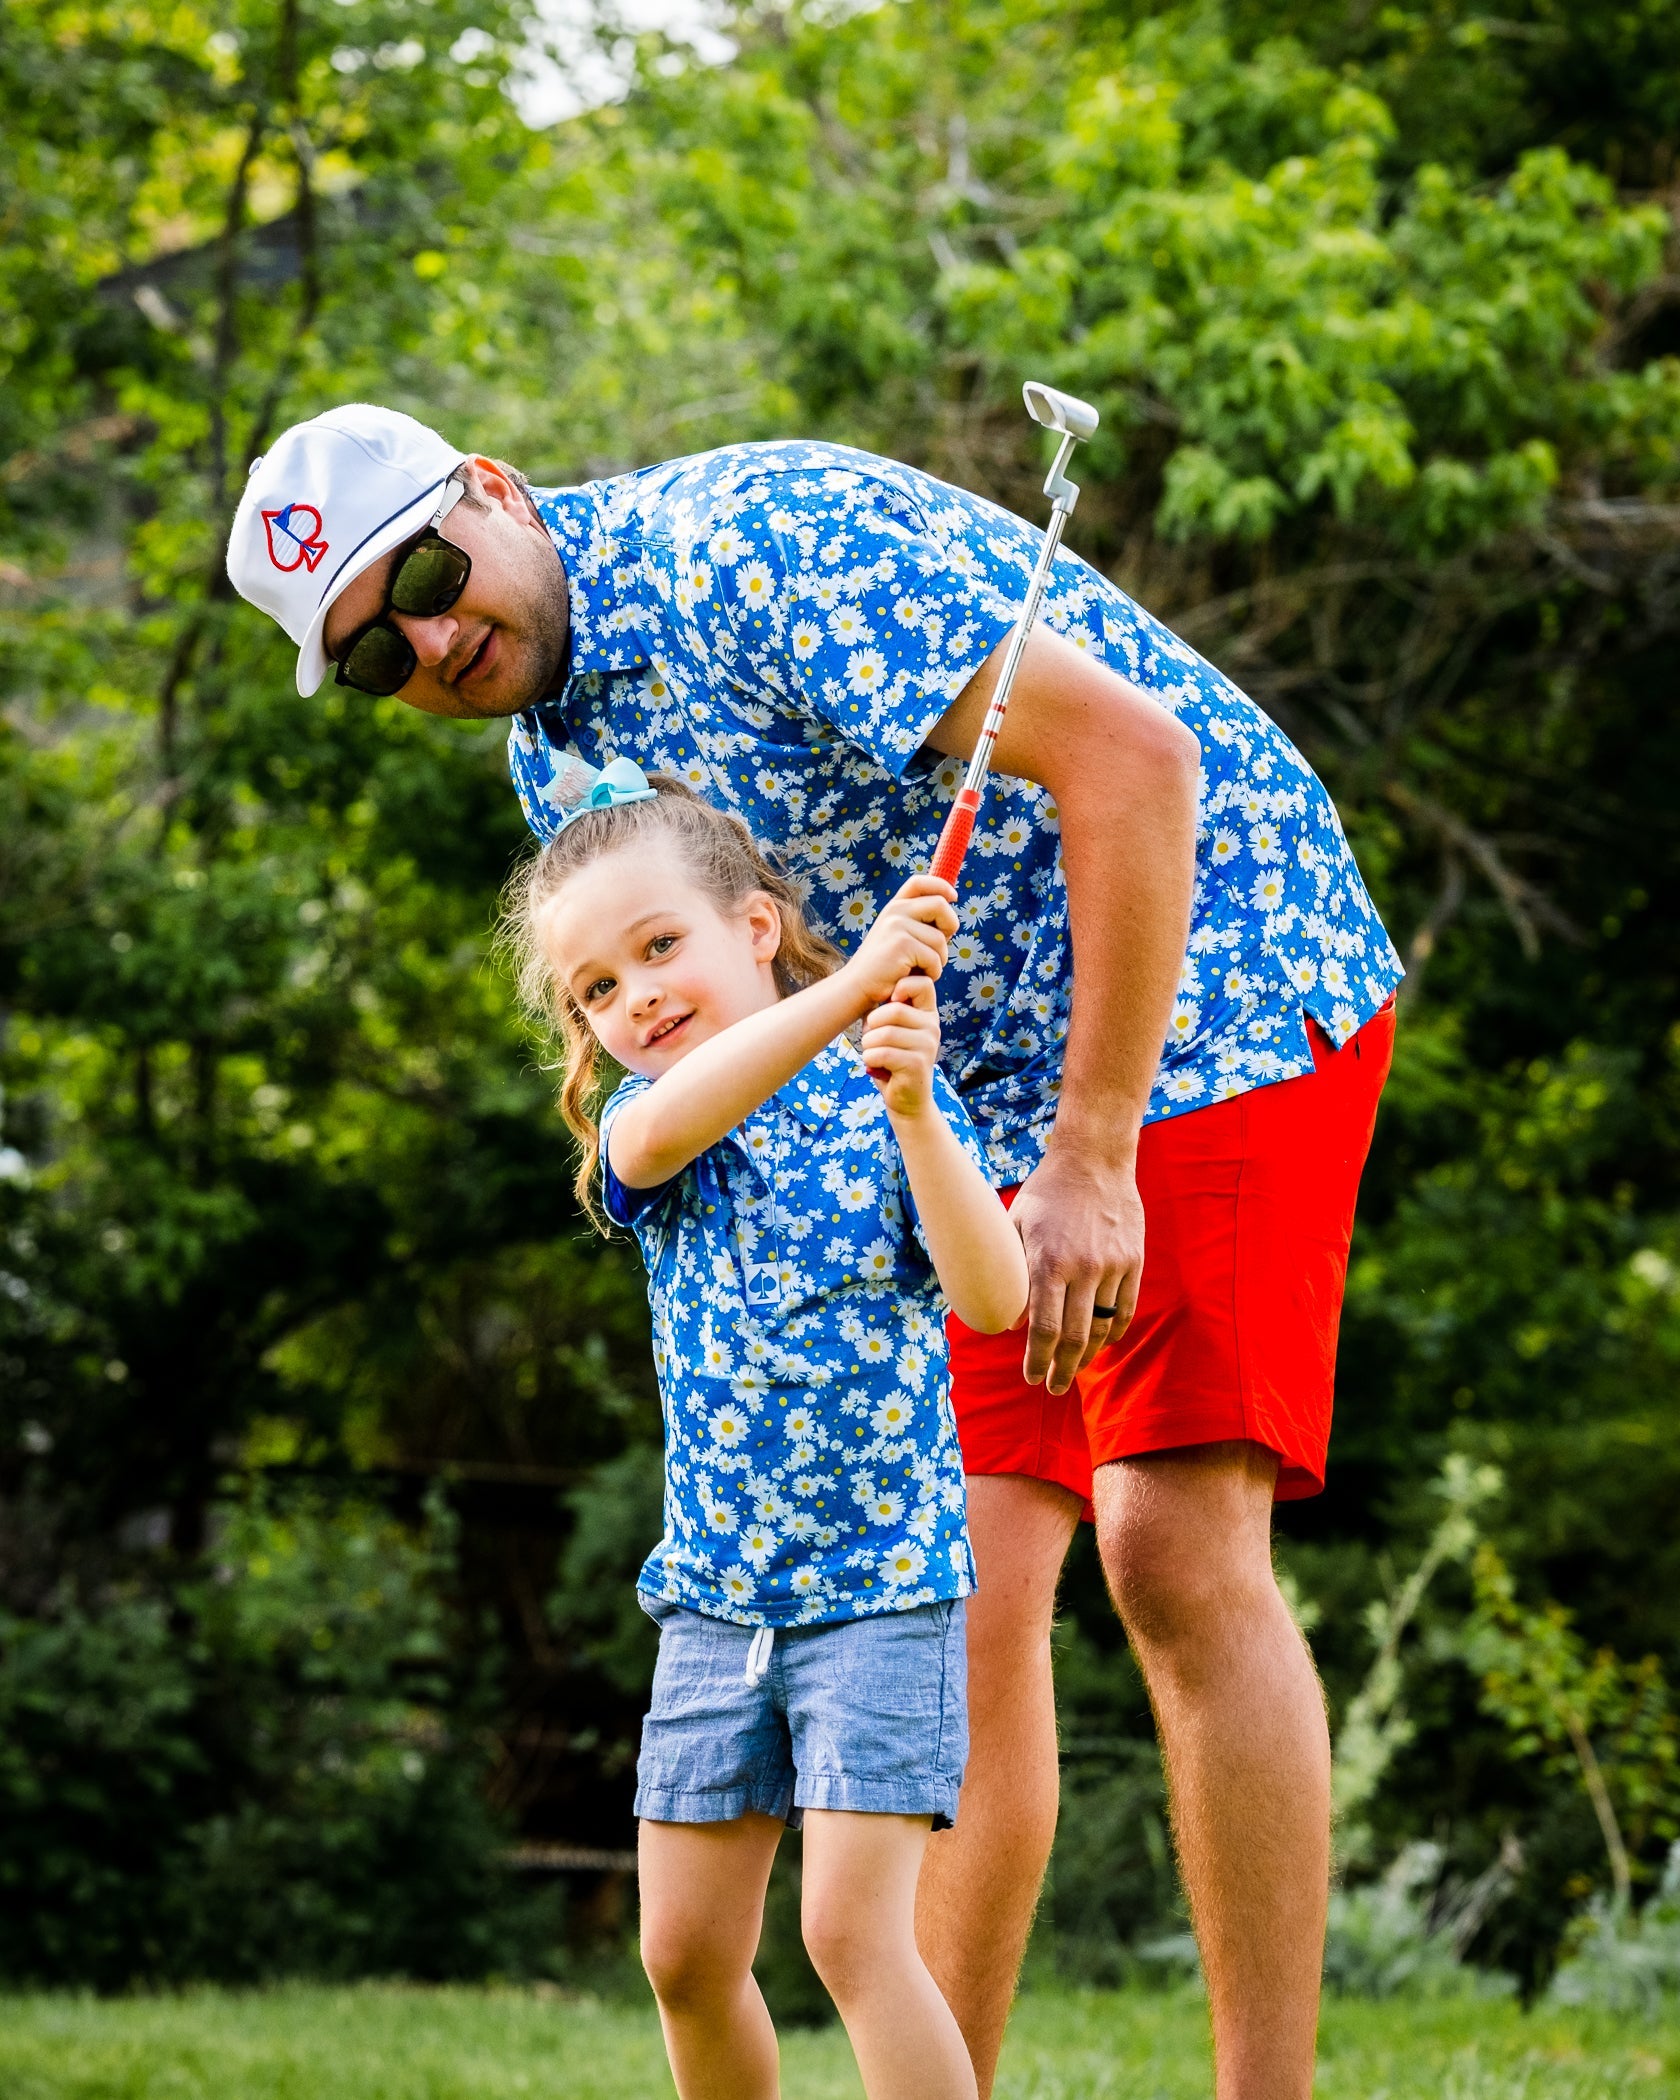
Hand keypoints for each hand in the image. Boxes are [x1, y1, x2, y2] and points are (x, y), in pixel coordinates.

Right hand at [840, 873, 956, 1012]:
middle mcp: (895, 911)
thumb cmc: (885, 967)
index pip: (919, 883)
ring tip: (921, 969)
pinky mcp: (901, 945)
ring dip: (939, 960)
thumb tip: (950, 915)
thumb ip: (918, 924)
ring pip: (940, 939)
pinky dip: (932, 972)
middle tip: (939, 949)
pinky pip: (934, 958)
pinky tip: (915, 977)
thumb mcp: (898, 937)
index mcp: (894, 907)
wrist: (857, 986)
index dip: (941, 885)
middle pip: (940, 905)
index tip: (953, 897)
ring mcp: (897, 926)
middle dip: (950, 926)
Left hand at [860, 974, 940, 1116]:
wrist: (907, 1100)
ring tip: (875, 1054)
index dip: (901, 986)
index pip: (923, 983)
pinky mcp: (918, 1064)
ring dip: (869, 1045)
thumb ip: (887, 1009)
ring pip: (884, 1033)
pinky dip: (870, 1059)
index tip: (890, 1001)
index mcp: (928, 1014)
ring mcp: (927, 1045)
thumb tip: (872, 989)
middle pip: (894, 1010)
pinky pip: (882, 1053)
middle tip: (872, 1040)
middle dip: (872, 1026)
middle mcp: (932, 1027)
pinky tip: (876, 1066)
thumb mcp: (891, 1029)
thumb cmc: (892, 1060)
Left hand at [1009, 1150, 1145, 1394]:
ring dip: (1088, 1356)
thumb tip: (1011, 1320)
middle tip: (1053, 1387)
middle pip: (1075, 1337)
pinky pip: (1126, 1308)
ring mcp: (1113, 1266)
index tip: (1032, 1378)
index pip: (1044, 1328)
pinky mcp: (1134, 1261)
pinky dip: (1114, 1332)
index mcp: (1048, 1262)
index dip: (1037, 1359)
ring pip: (1103, 1327)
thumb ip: (1012, 1273)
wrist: (1094, 1159)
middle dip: (1062, 1368)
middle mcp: (1083, 1268)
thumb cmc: (1046, 1192)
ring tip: (1074, 1369)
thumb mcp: (1016, 1226)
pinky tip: (1102, 1344)